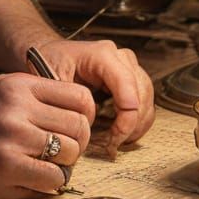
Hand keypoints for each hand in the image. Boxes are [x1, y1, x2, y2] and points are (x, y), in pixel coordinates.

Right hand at [0, 73, 94, 198]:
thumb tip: (75, 113)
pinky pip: (53, 179)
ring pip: (71, 153)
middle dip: (77, 144)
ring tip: (46, 166)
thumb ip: (31, 96)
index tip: (73, 128)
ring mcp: (11, 137)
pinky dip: (50, 183)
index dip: (84, 116)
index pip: (79, 96)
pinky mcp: (6, 168)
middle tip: (62, 153)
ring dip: (64, 165)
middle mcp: (16, 106)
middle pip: (79, 126)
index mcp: (17, 85)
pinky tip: (35, 180)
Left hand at [30, 37, 154, 155]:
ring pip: (147, 99)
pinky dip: (138, 120)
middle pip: (142, 94)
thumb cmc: (50, 62)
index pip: (127, 86)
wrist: (52, 54)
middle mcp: (120, 57)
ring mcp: (128, 66)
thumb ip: (69, 99)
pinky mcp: (131, 77)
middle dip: (132, 124)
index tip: (116, 137)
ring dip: (138, 124)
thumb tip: (87, 123)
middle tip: (115, 144)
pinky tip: (124, 133)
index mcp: (102, 55)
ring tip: (119, 141)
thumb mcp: (52, 78)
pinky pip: (145, 101)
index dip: (127, 117)